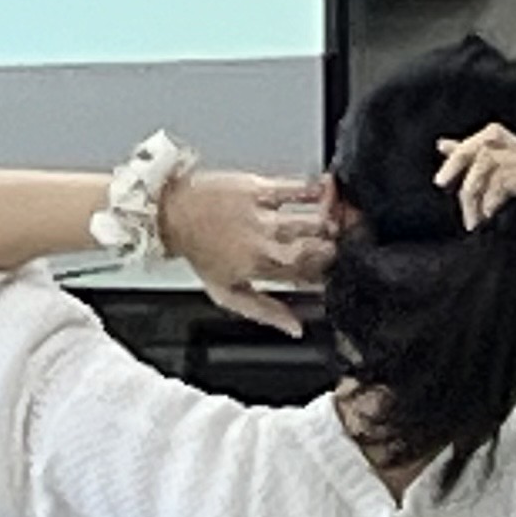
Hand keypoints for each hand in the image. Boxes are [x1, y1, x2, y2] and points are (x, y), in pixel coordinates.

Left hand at [165, 169, 333, 335]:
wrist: (170, 215)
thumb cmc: (198, 251)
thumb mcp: (226, 293)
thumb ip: (264, 312)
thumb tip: (296, 329)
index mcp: (260, 270)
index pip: (310, 275)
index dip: (330, 271)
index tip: (338, 266)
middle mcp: (264, 243)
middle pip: (319, 247)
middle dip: (338, 245)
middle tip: (345, 239)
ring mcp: (261, 215)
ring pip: (314, 220)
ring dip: (332, 219)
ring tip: (337, 217)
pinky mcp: (256, 188)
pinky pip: (296, 187)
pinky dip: (315, 188)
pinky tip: (324, 188)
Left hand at [435, 126, 515, 230]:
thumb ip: (512, 202)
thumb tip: (482, 210)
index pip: (496, 141)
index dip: (467, 143)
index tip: (443, 146)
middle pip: (489, 137)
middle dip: (459, 157)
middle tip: (440, 183)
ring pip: (490, 157)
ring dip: (472, 187)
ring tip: (472, 219)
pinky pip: (505, 179)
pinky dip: (491, 198)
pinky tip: (490, 218)